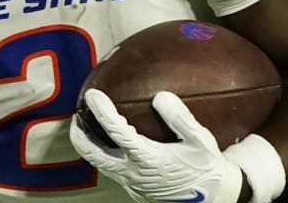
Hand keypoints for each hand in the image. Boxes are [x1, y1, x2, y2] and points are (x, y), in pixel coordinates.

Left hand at [71, 89, 242, 202]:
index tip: (93, 95)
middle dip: (79, 133)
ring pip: (99, 163)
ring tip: (86, 125)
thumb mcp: (200, 141)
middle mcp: (133, 173)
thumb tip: (160, 96)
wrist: (211, 198)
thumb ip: (180, 118)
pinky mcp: (133, 187)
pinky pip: (110, 169)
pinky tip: (107, 142)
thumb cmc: (204, 168)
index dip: (103, 112)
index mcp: (148, 159)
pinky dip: (102, 152)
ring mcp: (131, 182)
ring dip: (87, 144)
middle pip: (93, 154)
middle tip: (76, 114)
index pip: (117, 132)